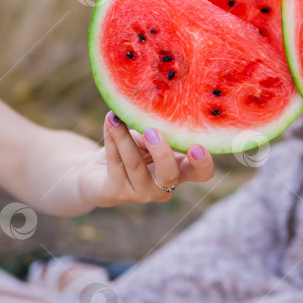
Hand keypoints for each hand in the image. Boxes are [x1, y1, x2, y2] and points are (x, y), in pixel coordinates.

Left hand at [78, 111, 214, 207]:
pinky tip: (110, 121)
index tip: (197, 146)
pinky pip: (115, 162)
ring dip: (125, 137)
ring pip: (134, 164)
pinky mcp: (117, 193)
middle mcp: (164, 187)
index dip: (203, 164)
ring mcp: (141, 193)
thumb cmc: (133, 150)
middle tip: (152, 131)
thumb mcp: (148, 138)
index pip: (201, 173)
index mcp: (181, 171)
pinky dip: (112, 138)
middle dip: (161, 153)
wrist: (99, 171)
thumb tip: (155, 108)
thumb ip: (157, 130)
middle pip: (169, 175)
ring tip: (117, 117)